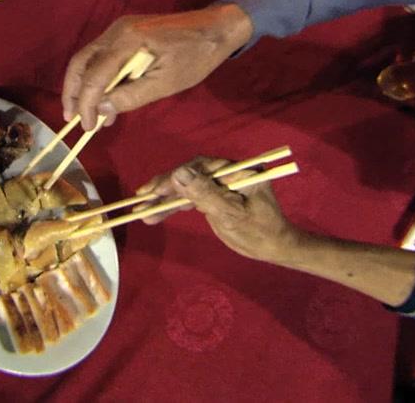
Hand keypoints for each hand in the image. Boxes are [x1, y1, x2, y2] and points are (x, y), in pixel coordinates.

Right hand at [62, 4, 252, 130]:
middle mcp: (117, 31)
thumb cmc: (196, 57)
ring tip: (90, 114)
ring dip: (85, 86)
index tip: (87, 126)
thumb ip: (131, 96)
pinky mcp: (126, 32)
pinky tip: (107, 98)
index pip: (94, 76)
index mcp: (127, 41)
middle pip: (82, 62)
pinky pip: (103, 55)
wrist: (216, 28)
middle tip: (72, 119)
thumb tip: (102, 109)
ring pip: (89, 59)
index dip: (87, 104)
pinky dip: (98, 77)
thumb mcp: (166, 83)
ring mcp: (120, 29)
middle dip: (74, 92)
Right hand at [134, 156, 301, 262]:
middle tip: (140, 199)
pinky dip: (173, 207)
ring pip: (186, 187)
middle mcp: (227, 172)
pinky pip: (190, 198)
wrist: (273, 248)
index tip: (156, 191)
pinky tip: (155, 215)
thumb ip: (205, 193)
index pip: (201, 167)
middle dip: (164, 188)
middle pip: (189, 175)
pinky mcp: (213, 196)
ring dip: (164, 200)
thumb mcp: (231, 214)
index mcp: (237, 170)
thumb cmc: (259, 232)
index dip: (176, 177)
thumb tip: (178, 173)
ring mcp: (219, 184)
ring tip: (141, 211)